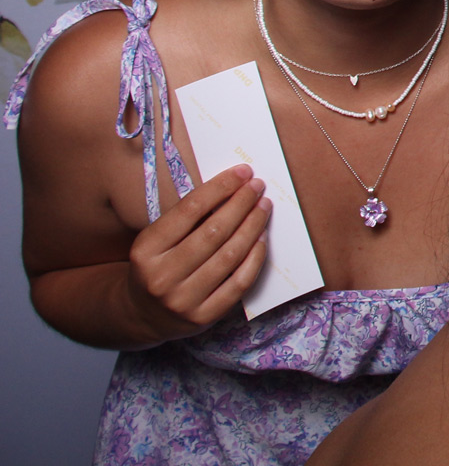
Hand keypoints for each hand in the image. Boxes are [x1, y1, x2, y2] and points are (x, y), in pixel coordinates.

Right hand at [124, 164, 271, 342]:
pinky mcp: (204, 317)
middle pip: (213, 232)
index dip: (219, 188)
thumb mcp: (157, 240)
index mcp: (144, 251)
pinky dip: (255, 257)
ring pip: (229, 256)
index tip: (242, 172)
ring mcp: (183, 300)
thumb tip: (232, 185)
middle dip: (241, 204)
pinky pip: (239, 282)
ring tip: (264, 206)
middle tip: (258, 186)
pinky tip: (262, 238)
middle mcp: (161, 277)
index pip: (189, 211)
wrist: (144, 314)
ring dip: (253, 226)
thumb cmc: (158, 265)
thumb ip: (187, 218)